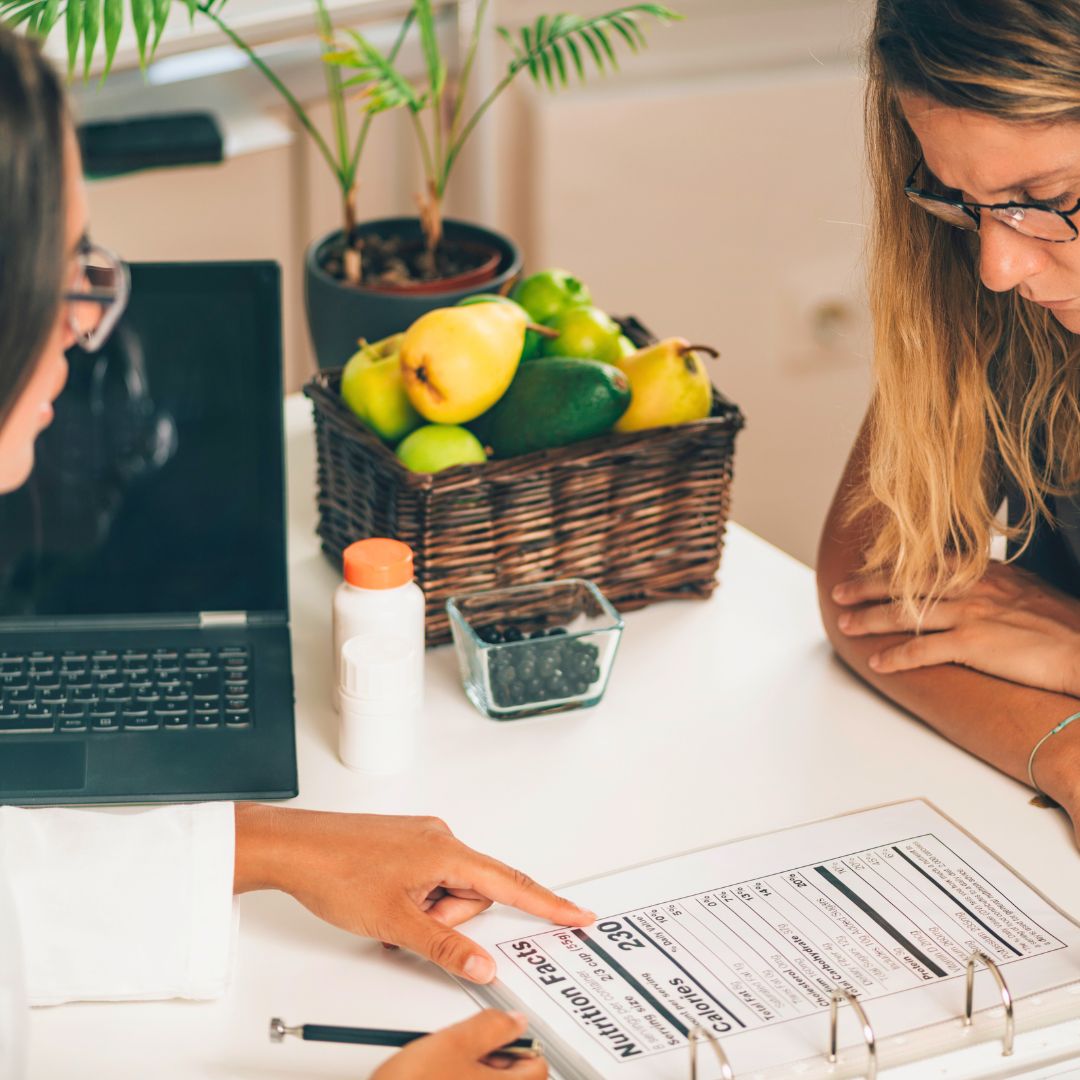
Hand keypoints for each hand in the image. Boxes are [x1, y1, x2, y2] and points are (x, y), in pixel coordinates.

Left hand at [233, 807, 593, 981]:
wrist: (294, 847)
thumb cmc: (337, 870)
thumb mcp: (396, 922)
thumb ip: (446, 946)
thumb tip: (482, 964)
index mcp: (448, 851)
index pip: (511, 883)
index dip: (549, 904)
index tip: (578, 914)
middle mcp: (440, 838)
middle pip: (474, 895)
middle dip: (448, 920)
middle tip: (409, 926)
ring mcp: (421, 840)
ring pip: (448, 891)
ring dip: (427, 912)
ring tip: (389, 913)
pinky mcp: (404, 845)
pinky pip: (428, 880)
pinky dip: (415, 900)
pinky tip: (385, 903)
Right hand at [371, 1011, 545, 1078]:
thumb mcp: (453, 1042)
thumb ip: (491, 1026)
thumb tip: (515, 1019)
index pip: (538, 1064)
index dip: (518, 1041)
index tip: (501, 1030)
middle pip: (517, 1079)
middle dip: (495, 1058)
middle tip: (467, 1048)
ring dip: (475, 1072)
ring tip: (446, 1064)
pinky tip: (436, 1078)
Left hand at [832, 562, 1079, 693]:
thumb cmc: (1061, 622)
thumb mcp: (1023, 587)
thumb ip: (990, 583)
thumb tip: (968, 585)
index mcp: (983, 571)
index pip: (924, 564)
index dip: (890, 567)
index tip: (865, 570)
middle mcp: (972, 587)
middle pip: (905, 583)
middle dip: (865, 587)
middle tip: (839, 593)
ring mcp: (971, 614)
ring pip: (905, 614)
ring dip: (869, 620)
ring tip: (846, 626)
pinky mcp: (974, 645)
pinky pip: (923, 650)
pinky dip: (896, 657)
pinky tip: (878, 663)